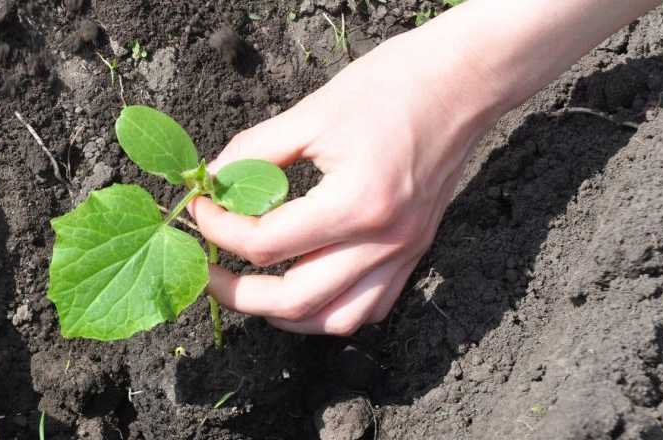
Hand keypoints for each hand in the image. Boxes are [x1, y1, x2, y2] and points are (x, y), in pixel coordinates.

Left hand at [188, 28, 497, 335]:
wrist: (463, 81)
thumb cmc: (393, 86)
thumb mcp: (312, 113)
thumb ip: (255, 152)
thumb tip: (212, 179)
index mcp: (357, 204)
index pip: (267, 243)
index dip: (219, 229)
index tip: (199, 208)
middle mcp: (384, 242)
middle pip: (294, 300)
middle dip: (237, 293)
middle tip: (206, 270)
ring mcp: (403, 253)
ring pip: (333, 319)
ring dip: (283, 314)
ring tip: (251, 289)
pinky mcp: (414, 252)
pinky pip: (369, 308)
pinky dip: (328, 310)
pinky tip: (304, 288)